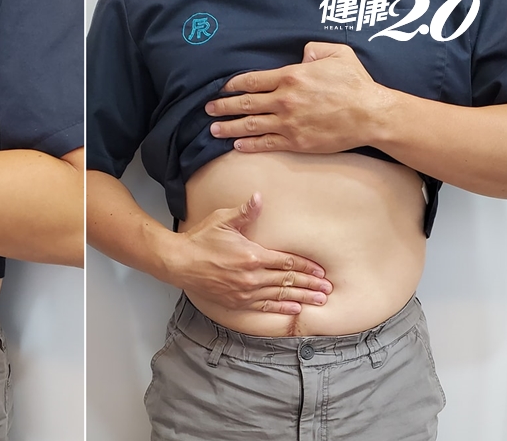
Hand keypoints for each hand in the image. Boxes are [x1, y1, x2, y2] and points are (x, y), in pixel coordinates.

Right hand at [163, 193, 331, 314]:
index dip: (306, 267)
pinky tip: (294, 309)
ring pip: (279, 295)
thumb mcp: (222, 221)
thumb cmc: (200, 240)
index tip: (321, 271)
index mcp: (252, 255)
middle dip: (310, 285)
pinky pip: (264, 306)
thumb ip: (244, 212)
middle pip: (287, 280)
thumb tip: (259, 197)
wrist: (179, 263)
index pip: (286, 262)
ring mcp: (245, 291)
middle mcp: (251, 276)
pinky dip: (281, 308)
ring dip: (301, 298)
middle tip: (327, 289)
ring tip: (319, 301)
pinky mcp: (237, 301)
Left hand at [206, 42, 390, 153]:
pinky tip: (236, 145)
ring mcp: (288, 122)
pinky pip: (266, 143)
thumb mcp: (338, 54)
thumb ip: (315, 49)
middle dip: (223, 106)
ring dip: (229, 127)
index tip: (222, 88)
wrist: (370, 115)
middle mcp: (284, 99)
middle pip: (245, 103)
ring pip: (250, 125)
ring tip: (213, 129)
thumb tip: (302, 53)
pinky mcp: (296, 142)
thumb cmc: (356, 83)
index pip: (252, 80)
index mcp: (291, 76)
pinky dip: (248, 145)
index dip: (233, 85)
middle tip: (208, 109)